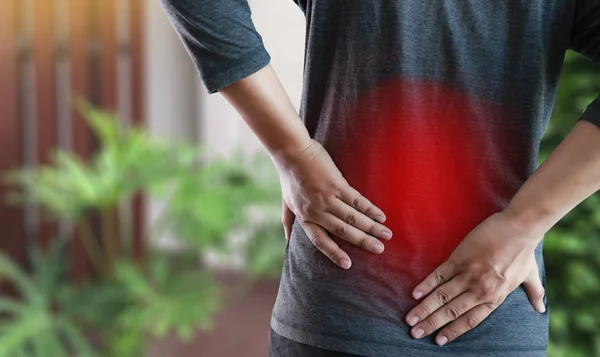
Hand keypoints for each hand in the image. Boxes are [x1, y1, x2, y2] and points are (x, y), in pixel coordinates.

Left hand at [275, 139, 392, 268]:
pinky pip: (356, 200)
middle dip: (363, 242)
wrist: (292, 152)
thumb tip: (287, 240)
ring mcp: (327, 198)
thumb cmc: (289, 177)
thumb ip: (289, 222)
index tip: (348, 265)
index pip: (320, 241)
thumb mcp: (286, 203)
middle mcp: (316, 211)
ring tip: (386, 234)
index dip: (334, 254)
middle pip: (343, 231)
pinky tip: (380, 216)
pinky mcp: (336, 184)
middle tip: (379, 250)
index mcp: (305, 218)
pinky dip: (370, 209)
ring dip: (371, 227)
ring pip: (352, 218)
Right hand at [405, 211, 545, 345]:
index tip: (438, 341)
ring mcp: (468, 274)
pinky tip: (415, 295)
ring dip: (424, 309)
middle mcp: (479, 289)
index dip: (453, 331)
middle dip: (431, 324)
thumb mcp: (530, 275)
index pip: (470, 320)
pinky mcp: (459, 258)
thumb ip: (534, 293)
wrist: (518, 228)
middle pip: (451, 311)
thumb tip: (541, 308)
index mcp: (495, 297)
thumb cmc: (524, 251)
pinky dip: (426, 285)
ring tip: (410, 319)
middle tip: (415, 333)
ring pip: (442, 296)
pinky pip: (439, 275)